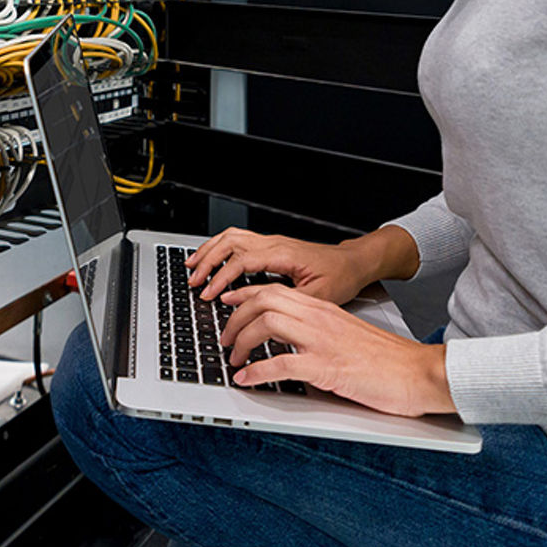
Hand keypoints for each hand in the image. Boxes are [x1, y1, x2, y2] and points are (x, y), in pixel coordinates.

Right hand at [186, 226, 413, 304]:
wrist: (354, 262)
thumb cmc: (341, 277)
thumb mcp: (318, 296)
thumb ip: (286, 301)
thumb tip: (257, 309)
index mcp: (284, 254)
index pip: (242, 261)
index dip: (222, 278)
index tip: (209, 295)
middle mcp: (275, 243)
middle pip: (230, 243)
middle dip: (208, 262)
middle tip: (193, 281)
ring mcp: (273, 242)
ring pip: (232, 237)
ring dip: (210, 251)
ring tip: (192, 267)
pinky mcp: (272, 246)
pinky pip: (239, 240)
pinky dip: (220, 248)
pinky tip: (212, 259)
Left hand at [218, 284, 453, 416]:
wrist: (420, 372)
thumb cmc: (388, 360)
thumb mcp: (347, 336)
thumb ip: (320, 333)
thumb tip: (291, 343)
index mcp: (325, 310)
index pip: (275, 290)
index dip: (244, 296)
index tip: (228, 305)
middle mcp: (321, 319)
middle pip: (264, 301)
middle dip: (235, 318)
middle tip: (224, 338)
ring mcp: (323, 342)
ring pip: (267, 325)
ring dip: (241, 341)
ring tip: (233, 359)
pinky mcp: (328, 368)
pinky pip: (281, 364)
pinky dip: (257, 372)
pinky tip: (247, 380)